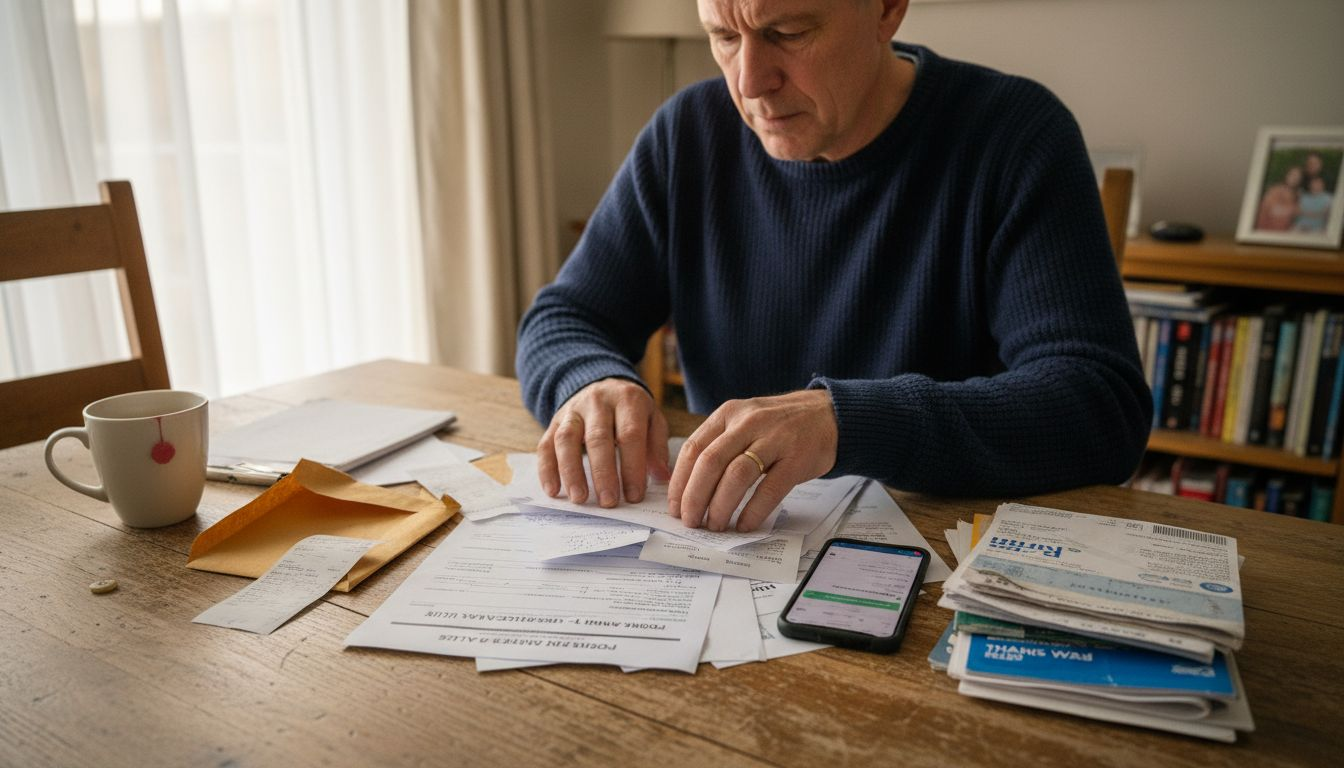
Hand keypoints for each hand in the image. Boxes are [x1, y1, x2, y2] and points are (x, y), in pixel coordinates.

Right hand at [537, 378, 670, 506]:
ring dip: (571, 471)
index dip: (632, 467)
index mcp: (627, 400)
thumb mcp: (652, 419)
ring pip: (566, 440)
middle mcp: (597, 402)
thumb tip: (662, 477)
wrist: (603, 385)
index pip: (629, 435)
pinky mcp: (555, 421)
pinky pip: (546, 444)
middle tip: (608, 502)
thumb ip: (657, 446)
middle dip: (603, 473)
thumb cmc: (632, 411)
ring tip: (580, 498)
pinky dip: (547, 469)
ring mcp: (573, 411)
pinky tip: (553, 490)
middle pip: (597, 438)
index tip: (634, 496)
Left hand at [667, 389, 837, 531]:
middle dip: (695, 497)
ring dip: (721, 506)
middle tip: (691, 522)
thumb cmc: (778, 426)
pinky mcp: (796, 458)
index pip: (693, 449)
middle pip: (710, 463)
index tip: (675, 507)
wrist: (827, 415)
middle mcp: (748, 422)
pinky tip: (744, 524)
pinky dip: (753, 510)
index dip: (680, 482)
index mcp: (728, 414)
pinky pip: (770, 488)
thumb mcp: (743, 422)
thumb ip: (718, 446)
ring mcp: (774, 439)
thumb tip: (687, 488)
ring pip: (737, 475)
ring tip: (715, 525)